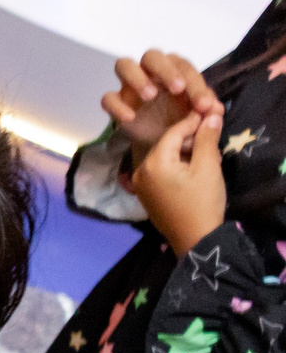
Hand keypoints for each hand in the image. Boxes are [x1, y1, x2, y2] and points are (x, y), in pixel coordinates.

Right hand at [104, 50, 220, 153]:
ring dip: (137, 78)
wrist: (160, 143)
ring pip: (124, 65)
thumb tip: (215, 108)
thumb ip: (208, 111)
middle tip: (177, 90)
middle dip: (165, 70)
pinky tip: (130, 118)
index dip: (195, 85)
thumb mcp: (199, 118)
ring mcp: (129, 85)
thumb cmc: (181, 122)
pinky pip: (108, 98)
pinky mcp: (116, 102)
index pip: (183, 67)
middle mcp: (149, 72)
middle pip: (151, 56)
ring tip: (150, 96)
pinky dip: (117, 105)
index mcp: (174, 70)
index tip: (204, 106)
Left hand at [131, 108, 229, 255]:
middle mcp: (140, 171)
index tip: (209, 114)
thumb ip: (206, 139)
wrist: (195, 239)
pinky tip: (195, 168)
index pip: (173, 133)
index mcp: (153, 163)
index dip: (193, 122)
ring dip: (185, 153)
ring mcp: (140, 185)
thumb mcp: (208, 166)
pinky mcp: (146, 194)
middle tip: (212, 139)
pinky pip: (161, 171)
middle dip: (190, 140)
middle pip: (167, 144)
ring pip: (165, 158)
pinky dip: (177, 166)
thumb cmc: (202, 202)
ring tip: (208, 155)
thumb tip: (210, 115)